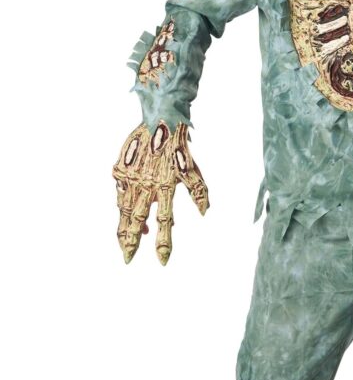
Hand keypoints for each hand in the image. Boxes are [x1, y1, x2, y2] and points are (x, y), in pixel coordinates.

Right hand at [112, 122, 208, 264]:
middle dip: (131, 243)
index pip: (165, 223)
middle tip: (128, 260)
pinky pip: (120, 194)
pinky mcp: (120, 170)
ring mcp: (130, 178)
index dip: (164, 243)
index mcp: (166, 186)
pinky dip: (123, 207)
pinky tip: (126, 216)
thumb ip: (199, 192)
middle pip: (137, 221)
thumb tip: (205, 212)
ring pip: (124, 210)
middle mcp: (146, 185)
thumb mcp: (194, 169)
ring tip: (124, 245)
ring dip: (124, 229)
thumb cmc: (180, 147)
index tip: (162, 261)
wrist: (160, 118)